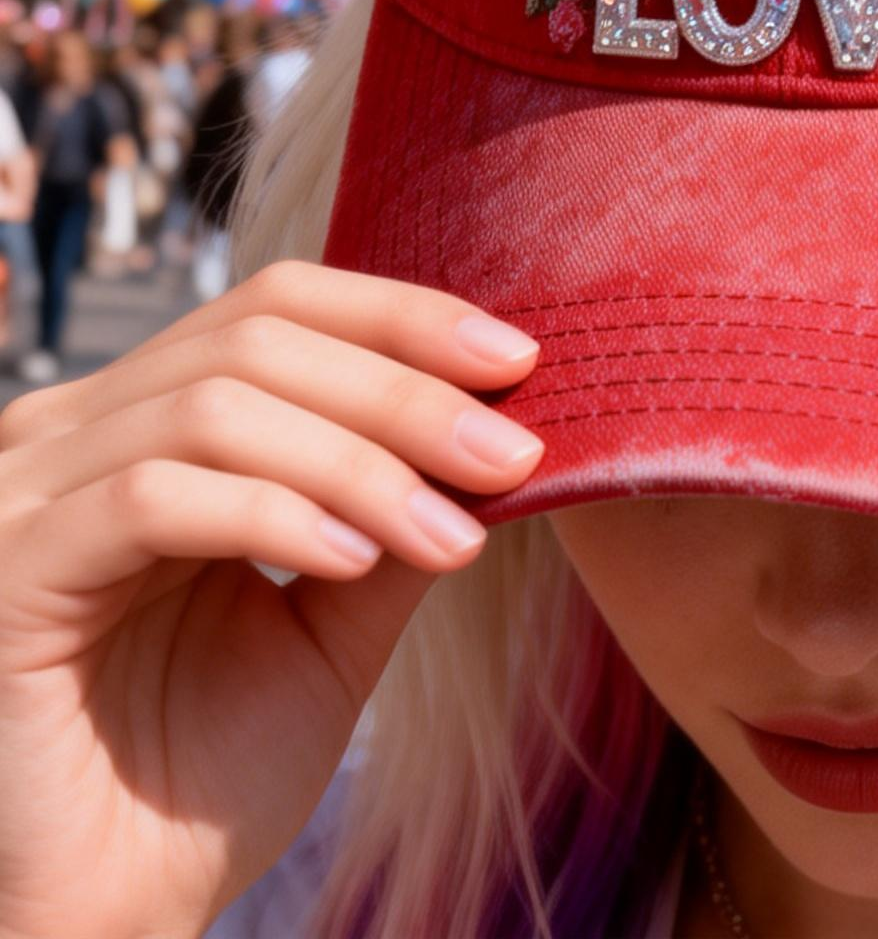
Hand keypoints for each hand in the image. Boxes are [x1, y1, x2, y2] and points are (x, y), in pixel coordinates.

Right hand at [0, 261, 543, 938]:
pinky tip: (354, 559)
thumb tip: (503, 426)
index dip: (401, 317)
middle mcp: (73, 431)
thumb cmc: (202, 780)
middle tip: (512, 451)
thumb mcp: (332, 622)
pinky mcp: (10, 568)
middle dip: (403, 389)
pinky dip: (272, 513)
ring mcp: (28, 492)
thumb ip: (396, 517)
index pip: (276, 306)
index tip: (522, 359)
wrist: (104, 926)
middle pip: (256, 338)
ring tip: (452, 528)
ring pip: (214, 407)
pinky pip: (152, 496)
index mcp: (144, 420)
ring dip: (358, 459)